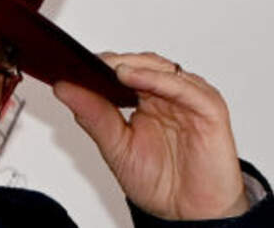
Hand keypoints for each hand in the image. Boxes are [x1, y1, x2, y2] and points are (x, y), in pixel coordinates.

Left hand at [53, 52, 249, 219]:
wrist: (191, 215)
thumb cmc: (160, 182)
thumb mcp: (116, 148)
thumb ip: (94, 116)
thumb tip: (63, 87)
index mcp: (146, 99)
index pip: (121, 70)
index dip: (96, 65)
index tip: (68, 63)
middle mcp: (167, 94)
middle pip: (140, 63)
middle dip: (111, 62)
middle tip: (82, 62)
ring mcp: (189, 99)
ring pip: (161, 68)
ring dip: (133, 64)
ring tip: (106, 68)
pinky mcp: (209, 109)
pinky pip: (185, 88)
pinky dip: (157, 79)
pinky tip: (132, 77)